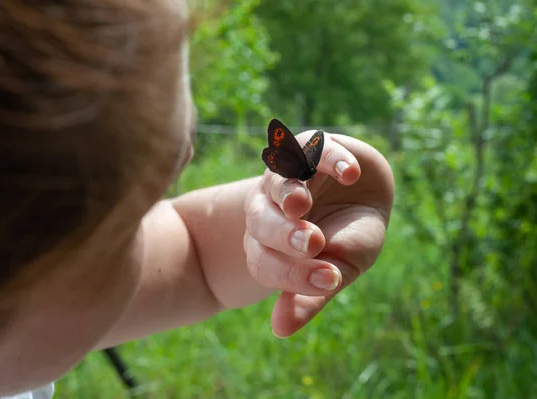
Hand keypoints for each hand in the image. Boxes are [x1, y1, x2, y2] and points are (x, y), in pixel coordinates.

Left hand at [244, 130, 393, 337]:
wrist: (369, 198)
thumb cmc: (349, 240)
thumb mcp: (337, 270)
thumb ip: (310, 295)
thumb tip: (279, 330)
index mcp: (268, 244)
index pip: (264, 263)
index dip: (290, 275)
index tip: (329, 280)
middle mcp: (268, 208)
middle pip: (259, 221)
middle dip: (280, 234)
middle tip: (309, 243)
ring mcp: (286, 174)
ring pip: (275, 180)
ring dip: (286, 191)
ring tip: (301, 202)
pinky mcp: (311, 146)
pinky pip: (312, 148)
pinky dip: (330, 159)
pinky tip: (350, 174)